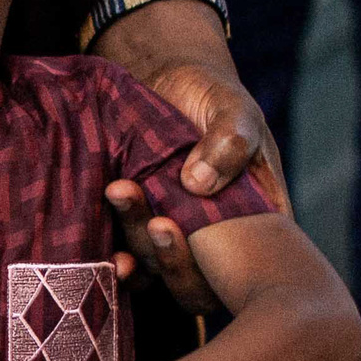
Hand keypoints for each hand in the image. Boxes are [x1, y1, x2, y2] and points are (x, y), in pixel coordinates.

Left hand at [90, 0, 286, 316]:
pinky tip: (105, 250)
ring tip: (121, 195)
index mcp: (256, 217)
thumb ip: (230, 140)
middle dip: (174, 260)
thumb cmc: (212, 97)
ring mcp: (175, 238)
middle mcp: (215, 239)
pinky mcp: (137, 233)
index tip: (190, 232)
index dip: (226, 271)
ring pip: (159, 269)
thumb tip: (199, 184)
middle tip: (157, 222)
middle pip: (199, 279)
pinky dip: (117, 261)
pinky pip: (130, 262)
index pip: (251, 266)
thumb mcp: (234, 110)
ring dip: (139, 248)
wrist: (164, 81)